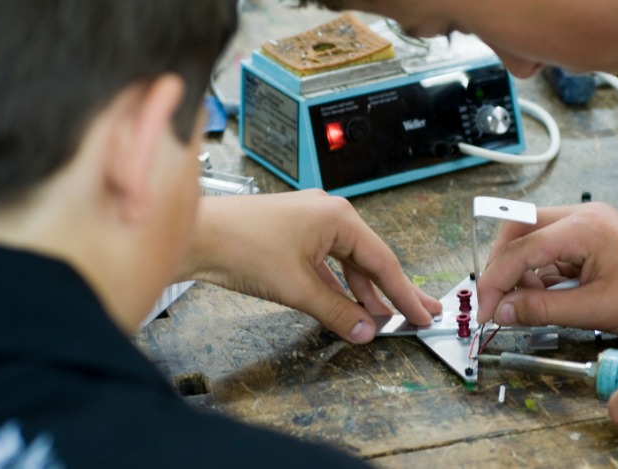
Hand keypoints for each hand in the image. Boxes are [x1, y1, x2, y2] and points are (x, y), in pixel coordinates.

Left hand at [181, 190, 440, 343]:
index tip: (422, 313)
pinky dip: (338, 286)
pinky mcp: (292, 236)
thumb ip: (336, 312)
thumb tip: (364, 330)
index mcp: (338, 217)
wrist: (194, 235)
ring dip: (364, 292)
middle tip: (422, 310)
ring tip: (385, 316)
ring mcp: (309, 224)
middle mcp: (328, 215)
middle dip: (394, 290)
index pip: (383, 261)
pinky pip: (327, 264)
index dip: (404, 293)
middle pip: (370, 260)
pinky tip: (349, 304)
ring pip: (347, 264)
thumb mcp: (296, 287)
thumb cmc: (240, 245)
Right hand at [475, 202, 617, 339]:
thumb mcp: (597, 310)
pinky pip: (553, 250)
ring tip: (520, 306)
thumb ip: (544, 309)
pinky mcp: (595, 238)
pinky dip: (540, 273)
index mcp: (581, 228)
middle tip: (496, 303)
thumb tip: (505, 312)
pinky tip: (541, 297)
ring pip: (533, 239)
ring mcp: (588, 225)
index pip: (519, 250)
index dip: (495, 283)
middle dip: (501, 267)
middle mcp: (581, 217)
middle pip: (518, 231)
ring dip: (520, 271)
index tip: (487, 312)